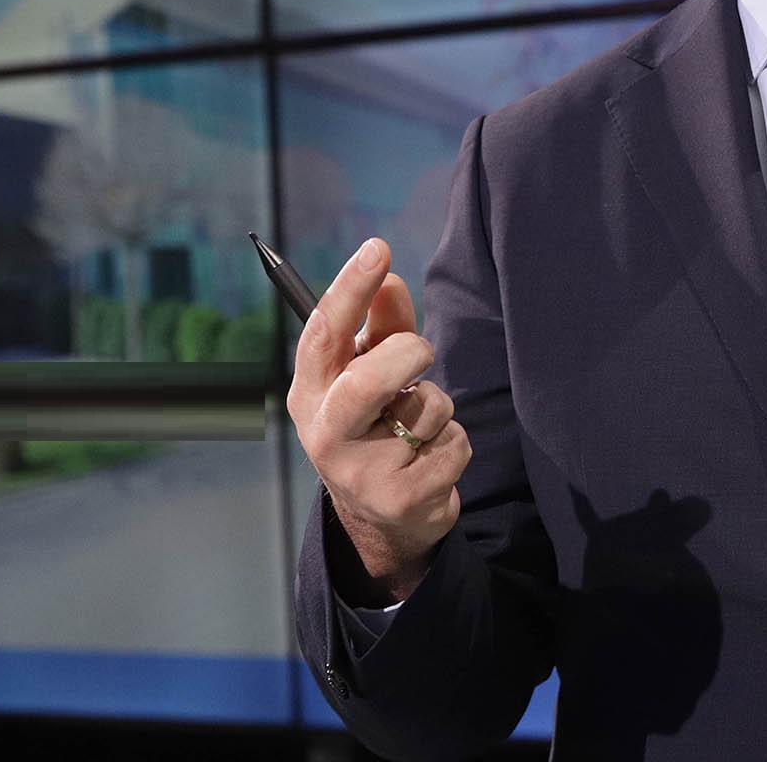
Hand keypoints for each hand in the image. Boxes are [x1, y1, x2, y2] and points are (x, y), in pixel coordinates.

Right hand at [286, 237, 470, 603]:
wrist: (382, 518)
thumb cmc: (376, 426)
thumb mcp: (371, 375)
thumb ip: (383, 328)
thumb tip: (391, 278)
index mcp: (311, 392)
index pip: (322, 334)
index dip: (350, 289)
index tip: (378, 248)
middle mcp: (324, 432)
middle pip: (371, 377)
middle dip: (409, 355)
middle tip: (420, 357)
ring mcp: (359, 471)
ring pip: (426, 408)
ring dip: (439, 408)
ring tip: (418, 428)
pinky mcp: (400, 498)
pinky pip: (454, 443)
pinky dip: (455, 443)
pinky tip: (431, 462)